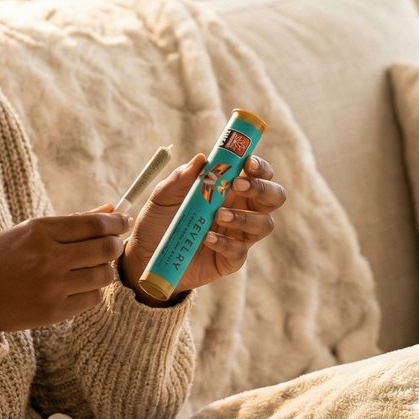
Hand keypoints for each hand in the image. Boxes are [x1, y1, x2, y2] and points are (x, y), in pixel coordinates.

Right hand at [0, 212, 130, 332]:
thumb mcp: (28, 231)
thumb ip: (71, 222)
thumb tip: (110, 209)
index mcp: (40, 231)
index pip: (94, 224)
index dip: (117, 222)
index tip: (124, 221)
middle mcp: (49, 258)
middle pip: (105, 248)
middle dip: (116, 243)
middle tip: (114, 242)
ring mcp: (53, 287)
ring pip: (104, 275)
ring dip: (104, 268)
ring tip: (93, 265)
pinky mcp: (55, 312)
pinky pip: (93, 298)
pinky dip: (93, 290)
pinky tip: (81, 284)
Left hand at [120, 154, 285, 304]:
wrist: (144, 255)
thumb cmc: (158, 220)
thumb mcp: (163, 196)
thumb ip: (180, 178)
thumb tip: (201, 159)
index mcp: (229, 189)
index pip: (257, 173)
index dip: (259, 166)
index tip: (248, 162)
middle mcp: (240, 209)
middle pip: (273, 196)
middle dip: (262, 188)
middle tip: (238, 186)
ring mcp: (237, 235)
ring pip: (265, 224)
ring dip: (246, 217)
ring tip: (218, 215)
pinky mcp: (230, 260)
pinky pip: (241, 251)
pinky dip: (227, 243)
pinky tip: (208, 238)